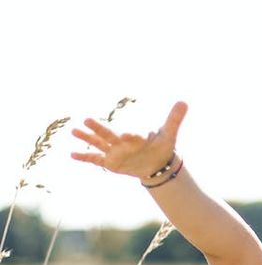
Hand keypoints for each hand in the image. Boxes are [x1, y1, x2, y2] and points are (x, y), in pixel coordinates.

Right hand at [70, 101, 187, 178]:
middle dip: (99, 128)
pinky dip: (85, 157)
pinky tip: (72, 154)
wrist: (156, 162)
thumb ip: (174, 119)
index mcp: (136, 136)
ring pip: (98, 143)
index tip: (129, 135)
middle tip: (87, 119)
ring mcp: (114, 151)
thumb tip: (184, 102)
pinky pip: (95, 159)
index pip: (133, 136)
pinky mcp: (110, 162)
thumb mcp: (169, 134)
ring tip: (74, 130)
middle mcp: (121, 142)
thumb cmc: (161, 146)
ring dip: (87, 138)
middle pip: (109, 134)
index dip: (132, 136)